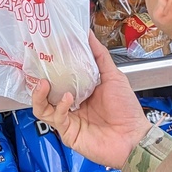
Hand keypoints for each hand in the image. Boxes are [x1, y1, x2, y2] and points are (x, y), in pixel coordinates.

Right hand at [32, 32, 151, 167]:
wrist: (134, 137)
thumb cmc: (126, 110)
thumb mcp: (113, 76)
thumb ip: (99, 56)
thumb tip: (88, 34)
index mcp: (79, 91)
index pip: (57, 77)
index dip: (49, 67)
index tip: (45, 51)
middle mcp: (70, 105)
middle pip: (44, 93)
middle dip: (38, 80)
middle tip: (38, 66)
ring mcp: (68, 119)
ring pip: (42, 107)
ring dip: (40, 95)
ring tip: (44, 83)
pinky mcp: (68, 133)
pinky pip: (55, 118)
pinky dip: (59, 106)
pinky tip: (67, 98)